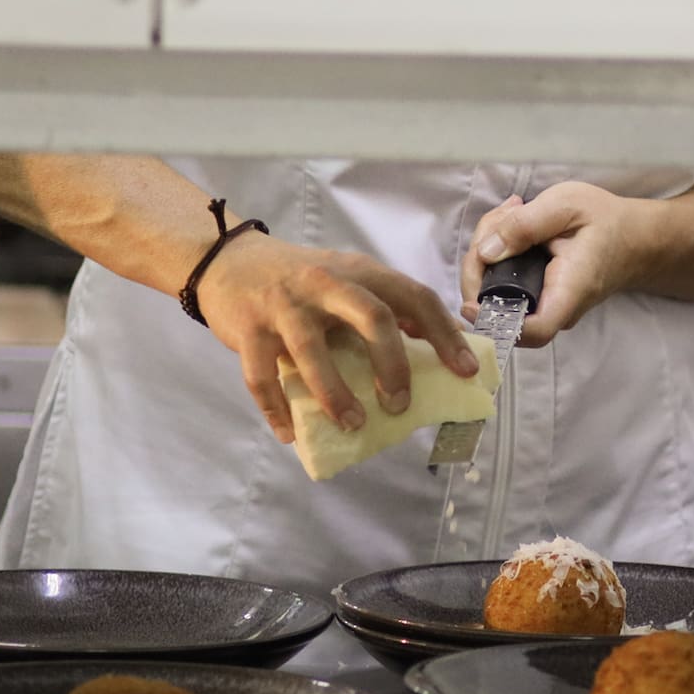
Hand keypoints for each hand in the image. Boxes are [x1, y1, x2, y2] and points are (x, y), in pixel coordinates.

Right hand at [197, 231, 476, 444]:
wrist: (228, 260)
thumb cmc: (301, 279)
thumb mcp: (348, 280)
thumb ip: (384, 306)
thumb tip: (435, 347)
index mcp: (361, 272)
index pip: (415, 296)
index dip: (445, 334)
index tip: (465, 370)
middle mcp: (327, 283)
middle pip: (373, 317)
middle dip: (393, 364)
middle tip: (400, 404)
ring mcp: (285, 305)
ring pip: (313, 351)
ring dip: (336, 394)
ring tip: (353, 424)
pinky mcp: (249, 329)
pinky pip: (262, 376)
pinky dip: (277, 409)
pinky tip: (289, 433)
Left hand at [461, 185, 666, 346]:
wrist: (633, 237)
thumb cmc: (606, 220)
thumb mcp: (566, 205)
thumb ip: (525, 225)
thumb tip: (486, 252)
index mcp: (569, 290)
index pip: (532, 330)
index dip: (495, 322)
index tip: (471, 303)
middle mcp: (557, 309)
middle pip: (501, 308)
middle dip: (481, 265)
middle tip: (499, 220)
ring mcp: (546, 307)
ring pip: (497, 295)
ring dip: (487, 253)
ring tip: (509, 213)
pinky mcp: (536, 298)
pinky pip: (505, 286)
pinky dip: (497, 255)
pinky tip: (510, 224)